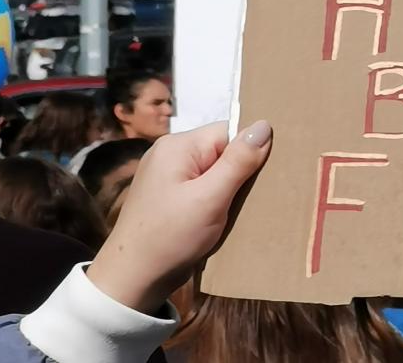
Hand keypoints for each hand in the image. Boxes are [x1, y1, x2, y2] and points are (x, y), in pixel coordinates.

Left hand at [87, 121, 271, 313]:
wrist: (133, 278)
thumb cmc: (172, 235)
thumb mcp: (210, 198)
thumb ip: (238, 161)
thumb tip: (264, 125)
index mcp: (178, 146)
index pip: (228, 132)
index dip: (250, 150)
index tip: (270, 173)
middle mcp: (170, 153)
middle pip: (222, 149)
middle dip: (242, 171)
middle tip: (261, 194)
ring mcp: (167, 176)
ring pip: (215, 170)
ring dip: (231, 188)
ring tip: (243, 208)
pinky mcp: (169, 196)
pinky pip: (203, 187)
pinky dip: (218, 199)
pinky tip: (225, 216)